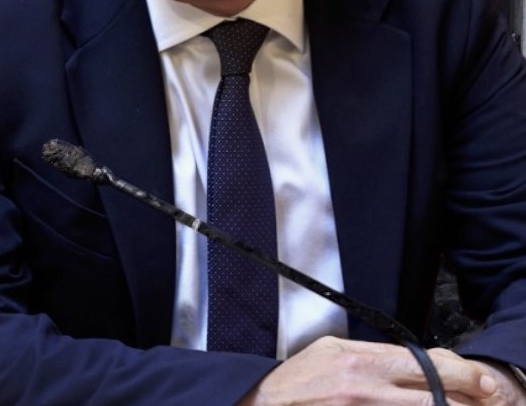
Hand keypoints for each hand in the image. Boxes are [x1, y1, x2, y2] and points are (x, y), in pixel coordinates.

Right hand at [239, 337, 525, 405]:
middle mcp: (369, 389)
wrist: (265, 404)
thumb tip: (408, 359)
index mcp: (362, 361)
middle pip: (438, 395)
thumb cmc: (295, 383)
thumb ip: (371, 355)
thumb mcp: (331, 352)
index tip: (484, 381)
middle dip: (467, 399)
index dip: (465, 375)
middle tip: (486, 400)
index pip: (429, 365)